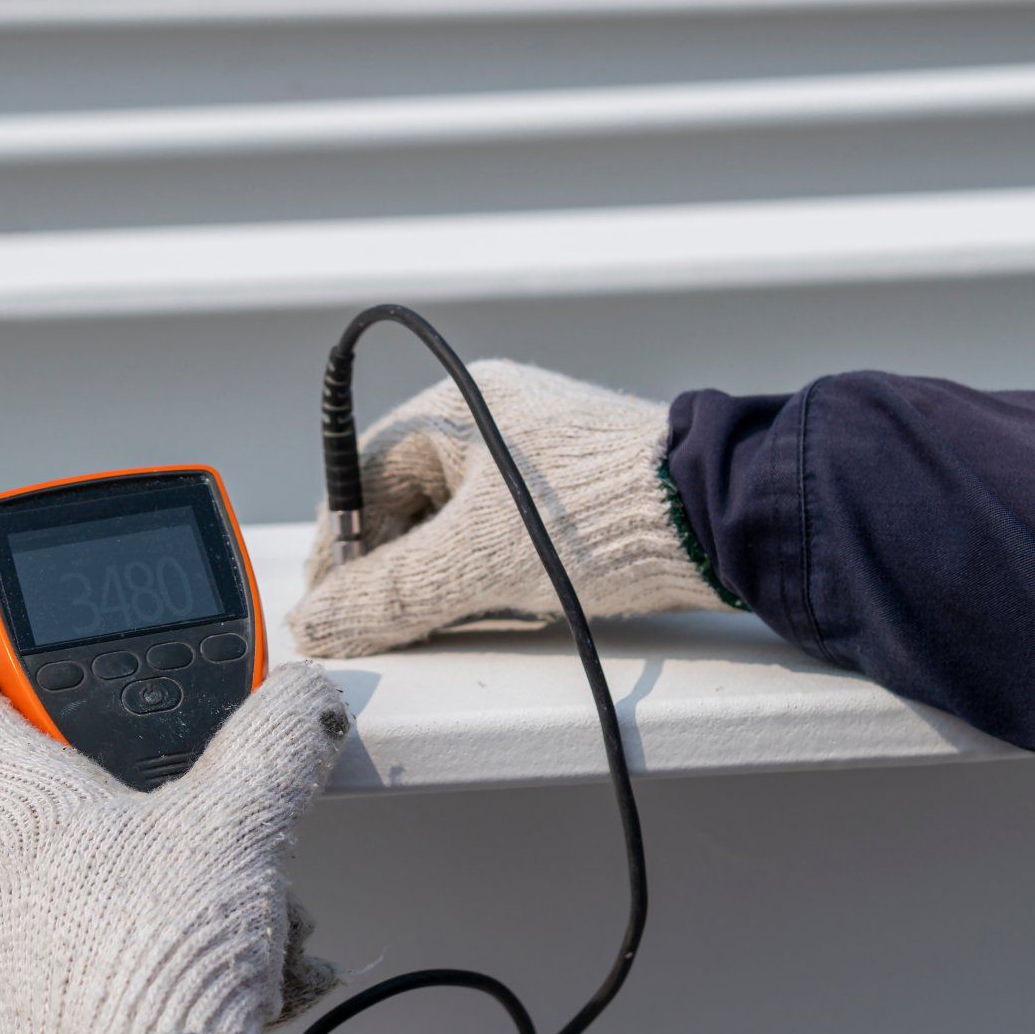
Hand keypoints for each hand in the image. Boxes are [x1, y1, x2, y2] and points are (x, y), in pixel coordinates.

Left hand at [0, 630, 349, 1033]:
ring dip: (172, 887)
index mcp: (12, 804)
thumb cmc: (153, 961)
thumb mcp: (240, 820)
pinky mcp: (26, 1023)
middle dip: (152, 805)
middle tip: (213, 815)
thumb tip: (301, 699)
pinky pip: (93, 958)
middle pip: (59, 804)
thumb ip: (274, 740)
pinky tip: (229, 976)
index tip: (5, 643)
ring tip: (247, 917)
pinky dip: (159, 952)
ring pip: (88, 888)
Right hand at [288, 360, 732, 657]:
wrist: (719, 518)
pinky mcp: (572, 495)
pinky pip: (502, 536)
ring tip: (456, 614)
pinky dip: (488, 576)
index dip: (338, 547)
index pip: (359, 477)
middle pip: (404, 504)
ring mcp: (534, 456)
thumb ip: (384, 595)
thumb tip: (315, 622)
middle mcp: (492, 421)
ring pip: (452, 527)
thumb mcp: (473, 564)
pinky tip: (507, 603)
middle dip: (391, 568)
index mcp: (457, 409)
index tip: (329, 607)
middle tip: (385, 624)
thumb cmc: (599, 517)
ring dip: (441, 578)